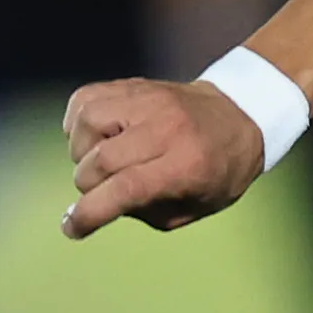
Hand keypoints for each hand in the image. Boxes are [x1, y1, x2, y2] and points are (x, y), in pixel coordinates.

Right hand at [59, 74, 266, 237]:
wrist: (240, 115)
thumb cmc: (218, 170)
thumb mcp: (192, 208)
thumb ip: (142, 212)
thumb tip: (94, 207)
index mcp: (186, 165)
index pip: (125, 189)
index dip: (90, 213)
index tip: (73, 228)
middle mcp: (164, 127)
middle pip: (100, 160)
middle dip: (88, 186)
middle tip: (103, 190)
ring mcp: (147, 99)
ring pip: (86, 124)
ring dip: (82, 151)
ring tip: (102, 159)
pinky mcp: (132, 84)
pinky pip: (85, 99)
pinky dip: (79, 122)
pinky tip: (96, 136)